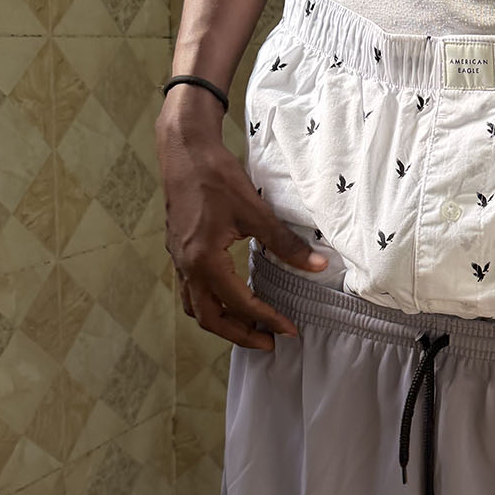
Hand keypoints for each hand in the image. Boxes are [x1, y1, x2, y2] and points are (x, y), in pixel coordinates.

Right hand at [155, 102, 328, 348]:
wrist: (183, 150)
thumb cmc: (216, 176)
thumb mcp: (255, 210)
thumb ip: (285, 243)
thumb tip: (317, 265)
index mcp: (205, 260)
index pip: (240, 303)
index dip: (267, 319)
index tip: (289, 329)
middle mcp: (187, 266)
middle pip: (210, 319)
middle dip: (240, 335)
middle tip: (269, 343)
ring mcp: (178, 260)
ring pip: (195, 308)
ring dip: (222, 323)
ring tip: (249, 329)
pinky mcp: (177, 251)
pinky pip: (190, 291)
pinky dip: (209, 305)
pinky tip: (228, 299)